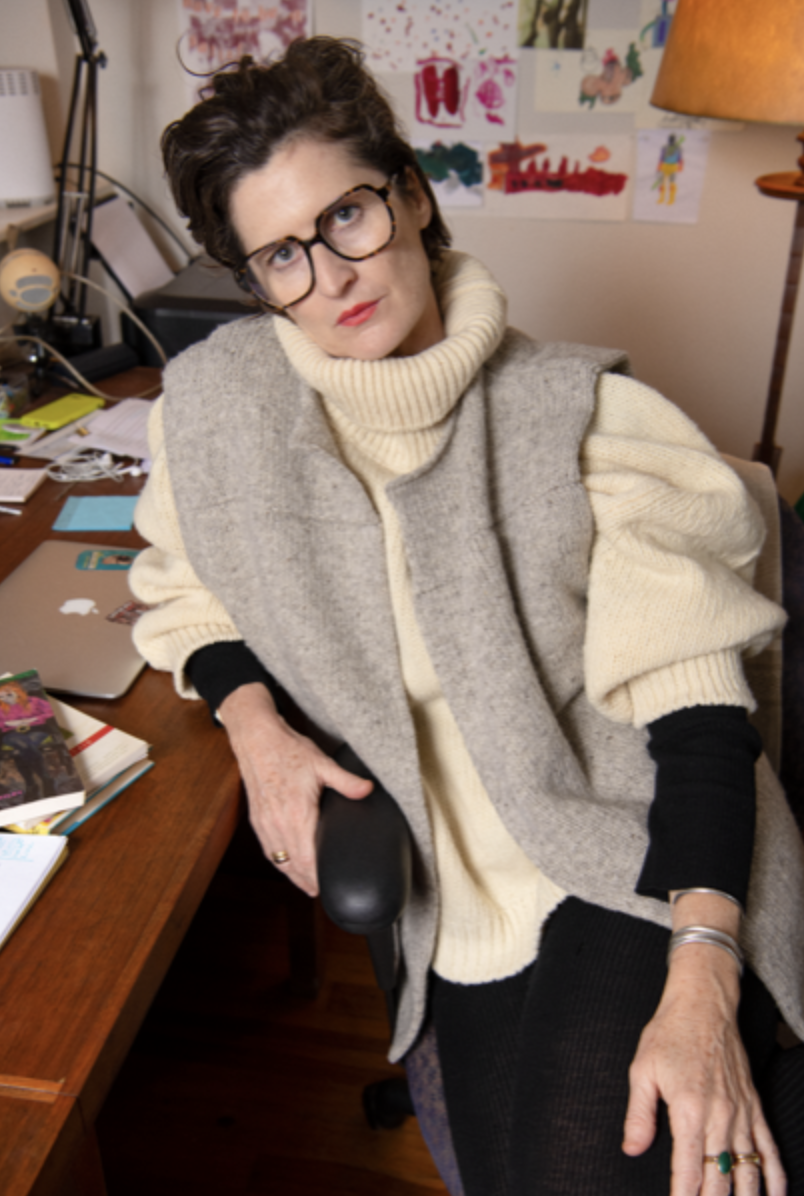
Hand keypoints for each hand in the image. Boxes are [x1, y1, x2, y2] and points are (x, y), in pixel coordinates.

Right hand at [218, 683, 372, 895]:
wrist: (256, 739)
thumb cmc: (288, 750)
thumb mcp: (322, 763)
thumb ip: (346, 781)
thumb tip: (368, 790)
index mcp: (297, 814)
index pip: (309, 859)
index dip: (319, 877)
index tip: (331, 887)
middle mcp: (278, 824)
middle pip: (295, 866)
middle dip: (310, 882)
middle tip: (326, 892)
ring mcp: (265, 824)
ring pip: (280, 861)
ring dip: (294, 876)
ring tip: (310, 887)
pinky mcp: (257, 820)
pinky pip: (268, 850)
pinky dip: (280, 863)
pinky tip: (288, 867)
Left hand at [622, 893, 784, 1195]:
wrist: (704, 1003)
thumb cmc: (669, 1033)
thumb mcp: (642, 1070)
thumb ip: (638, 1115)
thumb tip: (631, 1150)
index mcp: (688, 1109)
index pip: (688, 1170)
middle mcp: (720, 1116)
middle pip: (720, 1179)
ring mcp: (742, 1113)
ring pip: (748, 1171)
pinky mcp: (754, 1107)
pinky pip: (770, 1149)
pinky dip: (774, 1177)